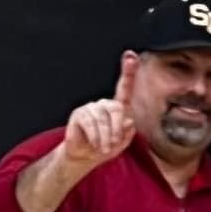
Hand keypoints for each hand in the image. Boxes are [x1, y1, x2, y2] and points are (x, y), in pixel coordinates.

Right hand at [59, 56, 138, 170]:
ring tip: (104, 148)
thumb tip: (128, 120)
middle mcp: (105, 104)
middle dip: (117, 129)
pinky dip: (96, 137)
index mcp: (119, 108)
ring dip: (106, 137)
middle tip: (113, 144)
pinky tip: (95, 144)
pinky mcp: (79, 114)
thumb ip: (128, 132)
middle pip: (117, 109)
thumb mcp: (122, 143)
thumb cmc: (106, 147)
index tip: (131, 56)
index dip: (128, 72)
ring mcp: (91, 107)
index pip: (125, 88)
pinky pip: (90, 123)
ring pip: (103, 119)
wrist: (86, 155)